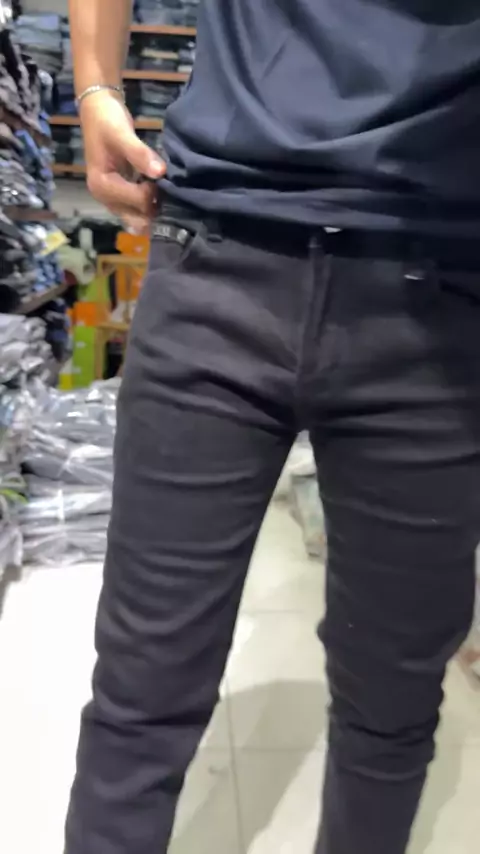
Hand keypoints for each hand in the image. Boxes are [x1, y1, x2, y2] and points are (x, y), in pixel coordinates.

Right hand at [80, 91, 165, 231]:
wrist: (97, 111)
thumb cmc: (107, 121)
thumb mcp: (122, 133)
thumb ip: (140, 154)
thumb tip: (161, 172)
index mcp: (102, 186)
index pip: (138, 202)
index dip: (154, 192)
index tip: (159, 173)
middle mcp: (104, 198)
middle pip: (138, 219)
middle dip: (155, 208)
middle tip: (166, 188)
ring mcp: (111, 200)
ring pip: (138, 219)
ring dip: (153, 211)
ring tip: (164, 192)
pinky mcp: (118, 196)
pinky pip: (136, 211)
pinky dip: (149, 208)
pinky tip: (158, 195)